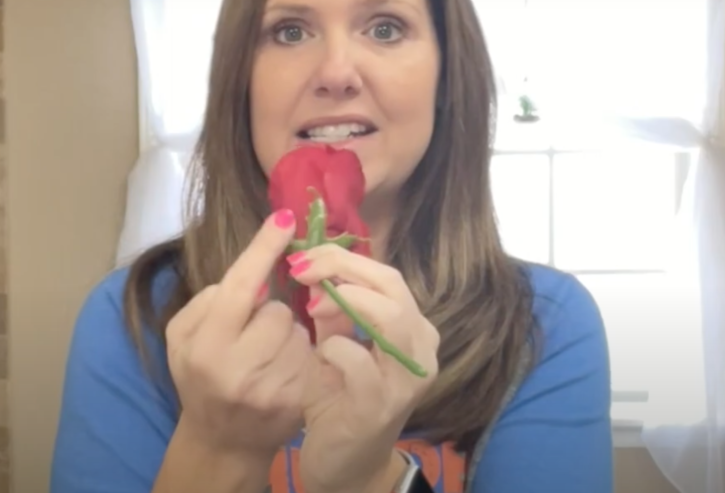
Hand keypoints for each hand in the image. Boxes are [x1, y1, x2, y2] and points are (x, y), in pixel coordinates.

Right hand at [165, 210, 311, 461]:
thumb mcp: (182, 337)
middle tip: (253, 335)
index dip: (263, 249)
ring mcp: (272, 388)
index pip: (240, 287)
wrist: (221, 441)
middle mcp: (238, 368)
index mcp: (205, 346)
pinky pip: (312, 354)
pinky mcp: (298, 400)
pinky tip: (282, 373)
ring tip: (266, 357)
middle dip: (270, 313)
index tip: (284, 216)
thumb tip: (256, 277)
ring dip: (287, 336)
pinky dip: (301, 356)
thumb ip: (211, 300)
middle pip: (278, 310)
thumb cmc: (198, 377)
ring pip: (299, 331)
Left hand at [288, 244, 439, 492]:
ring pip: (389, 316)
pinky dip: (334, 348)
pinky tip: (320, 355)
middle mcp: (421, 350)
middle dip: (342, 269)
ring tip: (313, 308)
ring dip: (344, 302)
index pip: (387, 276)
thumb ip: (332, 312)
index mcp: (414, 330)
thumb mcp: (336, 348)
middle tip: (302, 271)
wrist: (345, 467)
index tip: (304, 258)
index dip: (344, 259)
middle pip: (392, 287)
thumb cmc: (339, 402)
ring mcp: (406, 379)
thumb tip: (314, 269)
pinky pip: (360, 360)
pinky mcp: (383, 405)